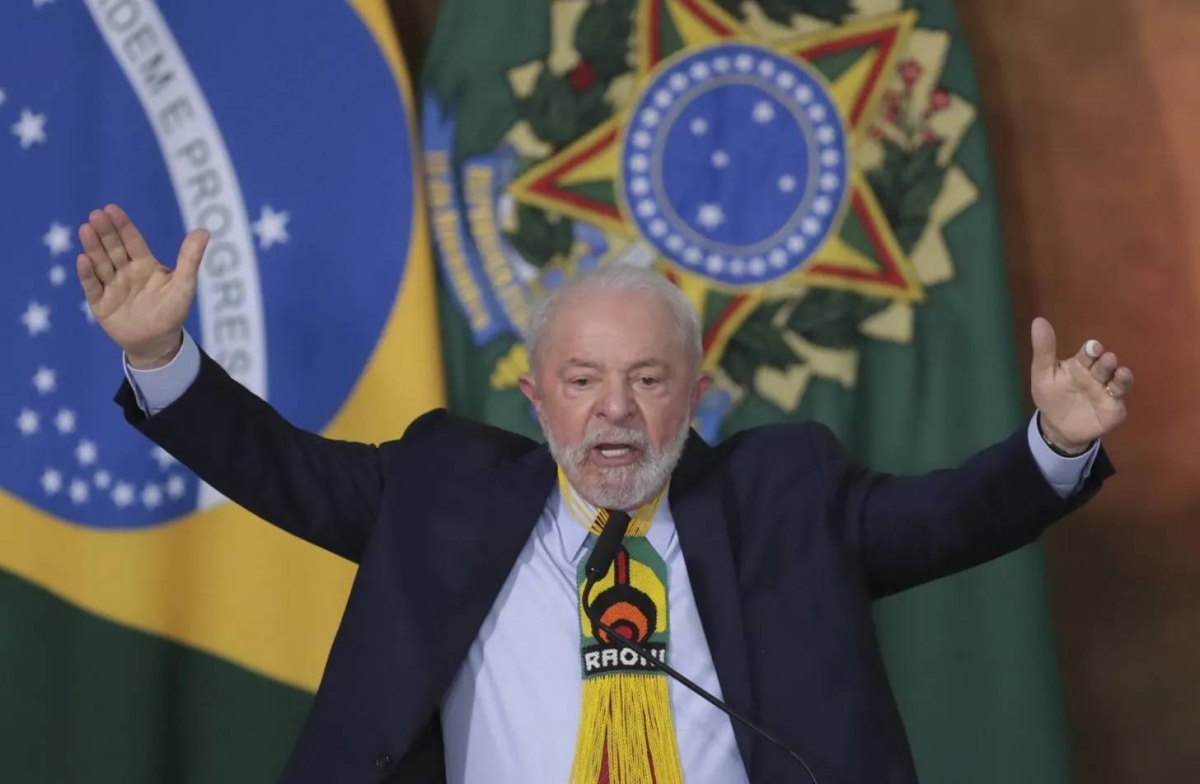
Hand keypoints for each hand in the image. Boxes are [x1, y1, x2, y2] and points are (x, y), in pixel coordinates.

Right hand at [76, 204, 208, 368]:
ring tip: (85, 229)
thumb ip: (190, 258)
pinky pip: (92, 287)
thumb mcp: (184, 284)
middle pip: (113, 249)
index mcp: (144, 265)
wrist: (158, 343)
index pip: (132, 241)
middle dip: (105, 232)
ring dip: (93, 247)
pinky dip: (87, 274)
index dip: (122, 226)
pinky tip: (83, 259)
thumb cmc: (172, 312)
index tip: (111, 209)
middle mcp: (125, 272)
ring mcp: (111, 287)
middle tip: (96, 215)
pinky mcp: (100, 304)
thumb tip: (204, 230)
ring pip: (100, 263)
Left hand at [1030, 317, 1132, 453]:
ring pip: (1117, 378)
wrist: (1057, 428)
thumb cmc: (1051, 396)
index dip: (1091, 350)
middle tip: (1105, 358)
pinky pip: (1120, 397)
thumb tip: (1038, 321)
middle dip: (1105, 361)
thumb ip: (1043, 350)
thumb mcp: (1043, 374)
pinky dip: (1123, 390)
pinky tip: (1122, 384)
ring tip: (1118, 370)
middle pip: (1104, 364)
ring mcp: (1107, 390)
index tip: (1092, 348)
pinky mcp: (1114, 407)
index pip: (1088, 353)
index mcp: (1080, 364)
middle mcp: (1097, 374)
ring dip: (1119, 374)